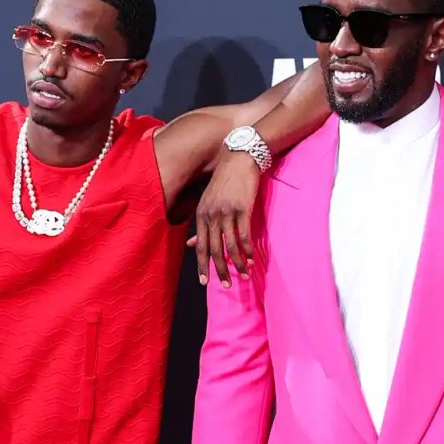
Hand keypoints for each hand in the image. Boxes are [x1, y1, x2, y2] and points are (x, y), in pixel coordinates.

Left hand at [188, 151, 259, 287]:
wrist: (239, 158)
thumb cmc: (225, 181)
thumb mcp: (208, 202)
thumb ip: (201, 225)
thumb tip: (191, 245)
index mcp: (201, 215)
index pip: (200, 246)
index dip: (202, 265)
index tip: (204, 282)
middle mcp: (211, 215)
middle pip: (214, 249)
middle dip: (219, 270)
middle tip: (226, 285)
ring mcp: (227, 213)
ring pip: (230, 245)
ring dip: (237, 263)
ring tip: (243, 275)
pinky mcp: (243, 209)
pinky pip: (244, 235)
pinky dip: (248, 250)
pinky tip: (251, 260)